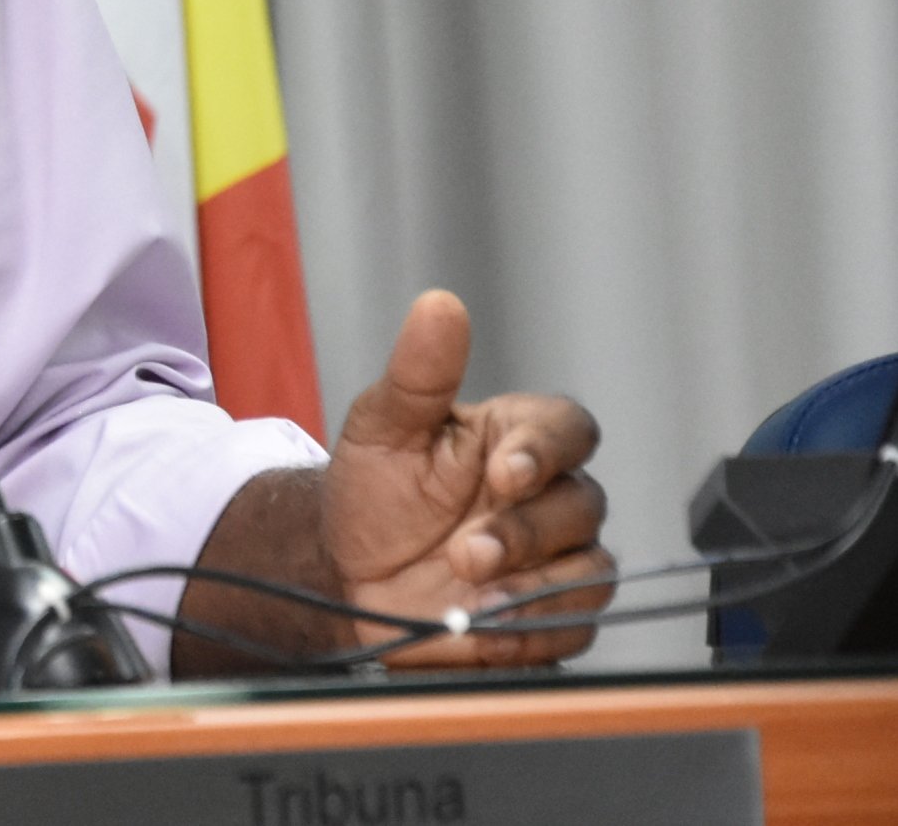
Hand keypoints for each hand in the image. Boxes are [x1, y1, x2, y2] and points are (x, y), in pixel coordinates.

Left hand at [328, 290, 612, 664]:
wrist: (345, 574)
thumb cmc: (371, 493)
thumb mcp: (382, 427)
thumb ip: (419, 372)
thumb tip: (440, 304)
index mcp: (514, 439)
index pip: (568, 430)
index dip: (547, 450)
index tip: (505, 472)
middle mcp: (547, 496)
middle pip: (583, 505)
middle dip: (526, 532)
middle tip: (465, 553)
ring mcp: (555, 558)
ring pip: (590, 569)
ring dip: (533, 587)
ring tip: (468, 598)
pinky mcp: (551, 613)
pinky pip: (574, 626)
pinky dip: (532, 632)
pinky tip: (483, 628)